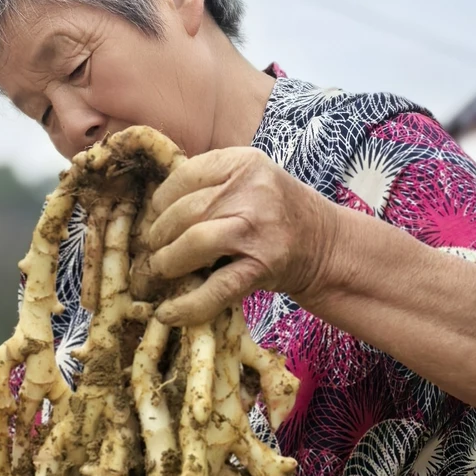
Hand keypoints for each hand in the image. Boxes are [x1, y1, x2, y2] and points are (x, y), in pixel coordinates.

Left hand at [146, 147, 337, 324]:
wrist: (325, 245)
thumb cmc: (275, 214)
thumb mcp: (249, 182)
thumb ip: (209, 186)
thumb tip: (150, 213)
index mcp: (243, 163)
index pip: (184, 177)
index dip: (161, 203)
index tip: (156, 219)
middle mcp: (252, 190)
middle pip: (184, 212)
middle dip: (159, 236)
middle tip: (154, 252)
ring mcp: (257, 228)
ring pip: (193, 243)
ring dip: (167, 262)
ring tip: (162, 271)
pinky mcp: (261, 266)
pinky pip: (215, 287)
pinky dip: (187, 305)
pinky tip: (169, 313)